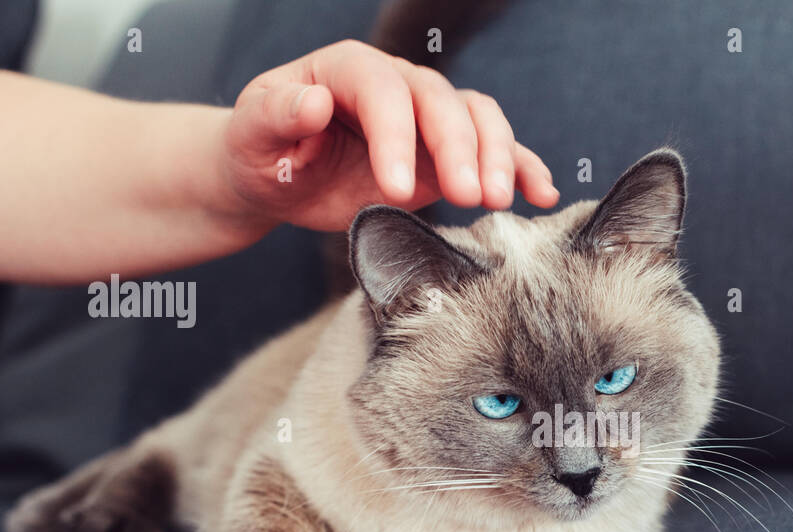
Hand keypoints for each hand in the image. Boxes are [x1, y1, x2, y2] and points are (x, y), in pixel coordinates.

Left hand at [220, 40, 559, 232]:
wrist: (276, 175)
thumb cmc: (261, 151)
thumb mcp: (253, 133)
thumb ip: (278, 115)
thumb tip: (313, 102)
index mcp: (347, 70)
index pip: (384, 92)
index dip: (396, 137)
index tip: (394, 188)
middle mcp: (397, 85)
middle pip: (442, 103)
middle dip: (460, 150)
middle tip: (468, 198)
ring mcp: (427, 118)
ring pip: (476, 119)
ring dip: (495, 158)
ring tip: (498, 200)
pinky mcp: (444, 154)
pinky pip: (493, 150)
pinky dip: (520, 167)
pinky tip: (539, 193)